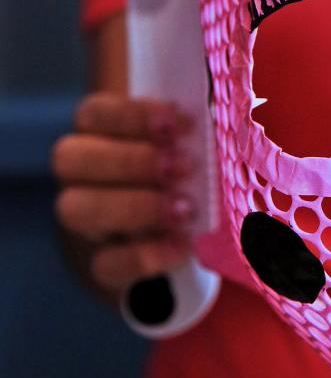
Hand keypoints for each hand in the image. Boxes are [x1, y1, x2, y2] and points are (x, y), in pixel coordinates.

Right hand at [51, 92, 194, 297]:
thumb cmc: (198, 163)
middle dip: (130, 160)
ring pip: (75, 209)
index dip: (131, 115)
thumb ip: (196, 125)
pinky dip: (143, 256)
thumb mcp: (197, 137)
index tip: (177, 122)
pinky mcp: (104, 264)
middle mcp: (82, 174)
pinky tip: (180, 246)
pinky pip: (104, 264)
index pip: (93, 113)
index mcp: (101, 131)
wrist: (192, 228)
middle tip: (184, 166)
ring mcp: (87, 221)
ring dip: (133, 206)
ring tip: (185, 208)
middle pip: (70, 157)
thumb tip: (214, 113)